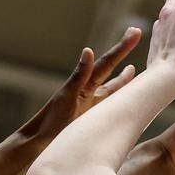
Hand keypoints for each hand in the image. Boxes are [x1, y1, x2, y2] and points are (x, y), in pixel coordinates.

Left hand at [20, 28, 141, 140]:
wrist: (38, 143)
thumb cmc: (50, 121)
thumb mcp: (67, 97)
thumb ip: (78, 76)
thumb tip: (88, 50)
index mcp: (84, 84)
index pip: (107, 63)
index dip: (122, 48)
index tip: (136, 32)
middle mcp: (88, 91)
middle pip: (109, 68)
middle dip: (122, 52)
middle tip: (136, 34)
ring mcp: (89, 105)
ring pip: (111, 88)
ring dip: (122, 78)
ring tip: (133, 68)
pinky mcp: (88, 120)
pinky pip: (107, 107)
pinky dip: (116, 100)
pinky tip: (120, 101)